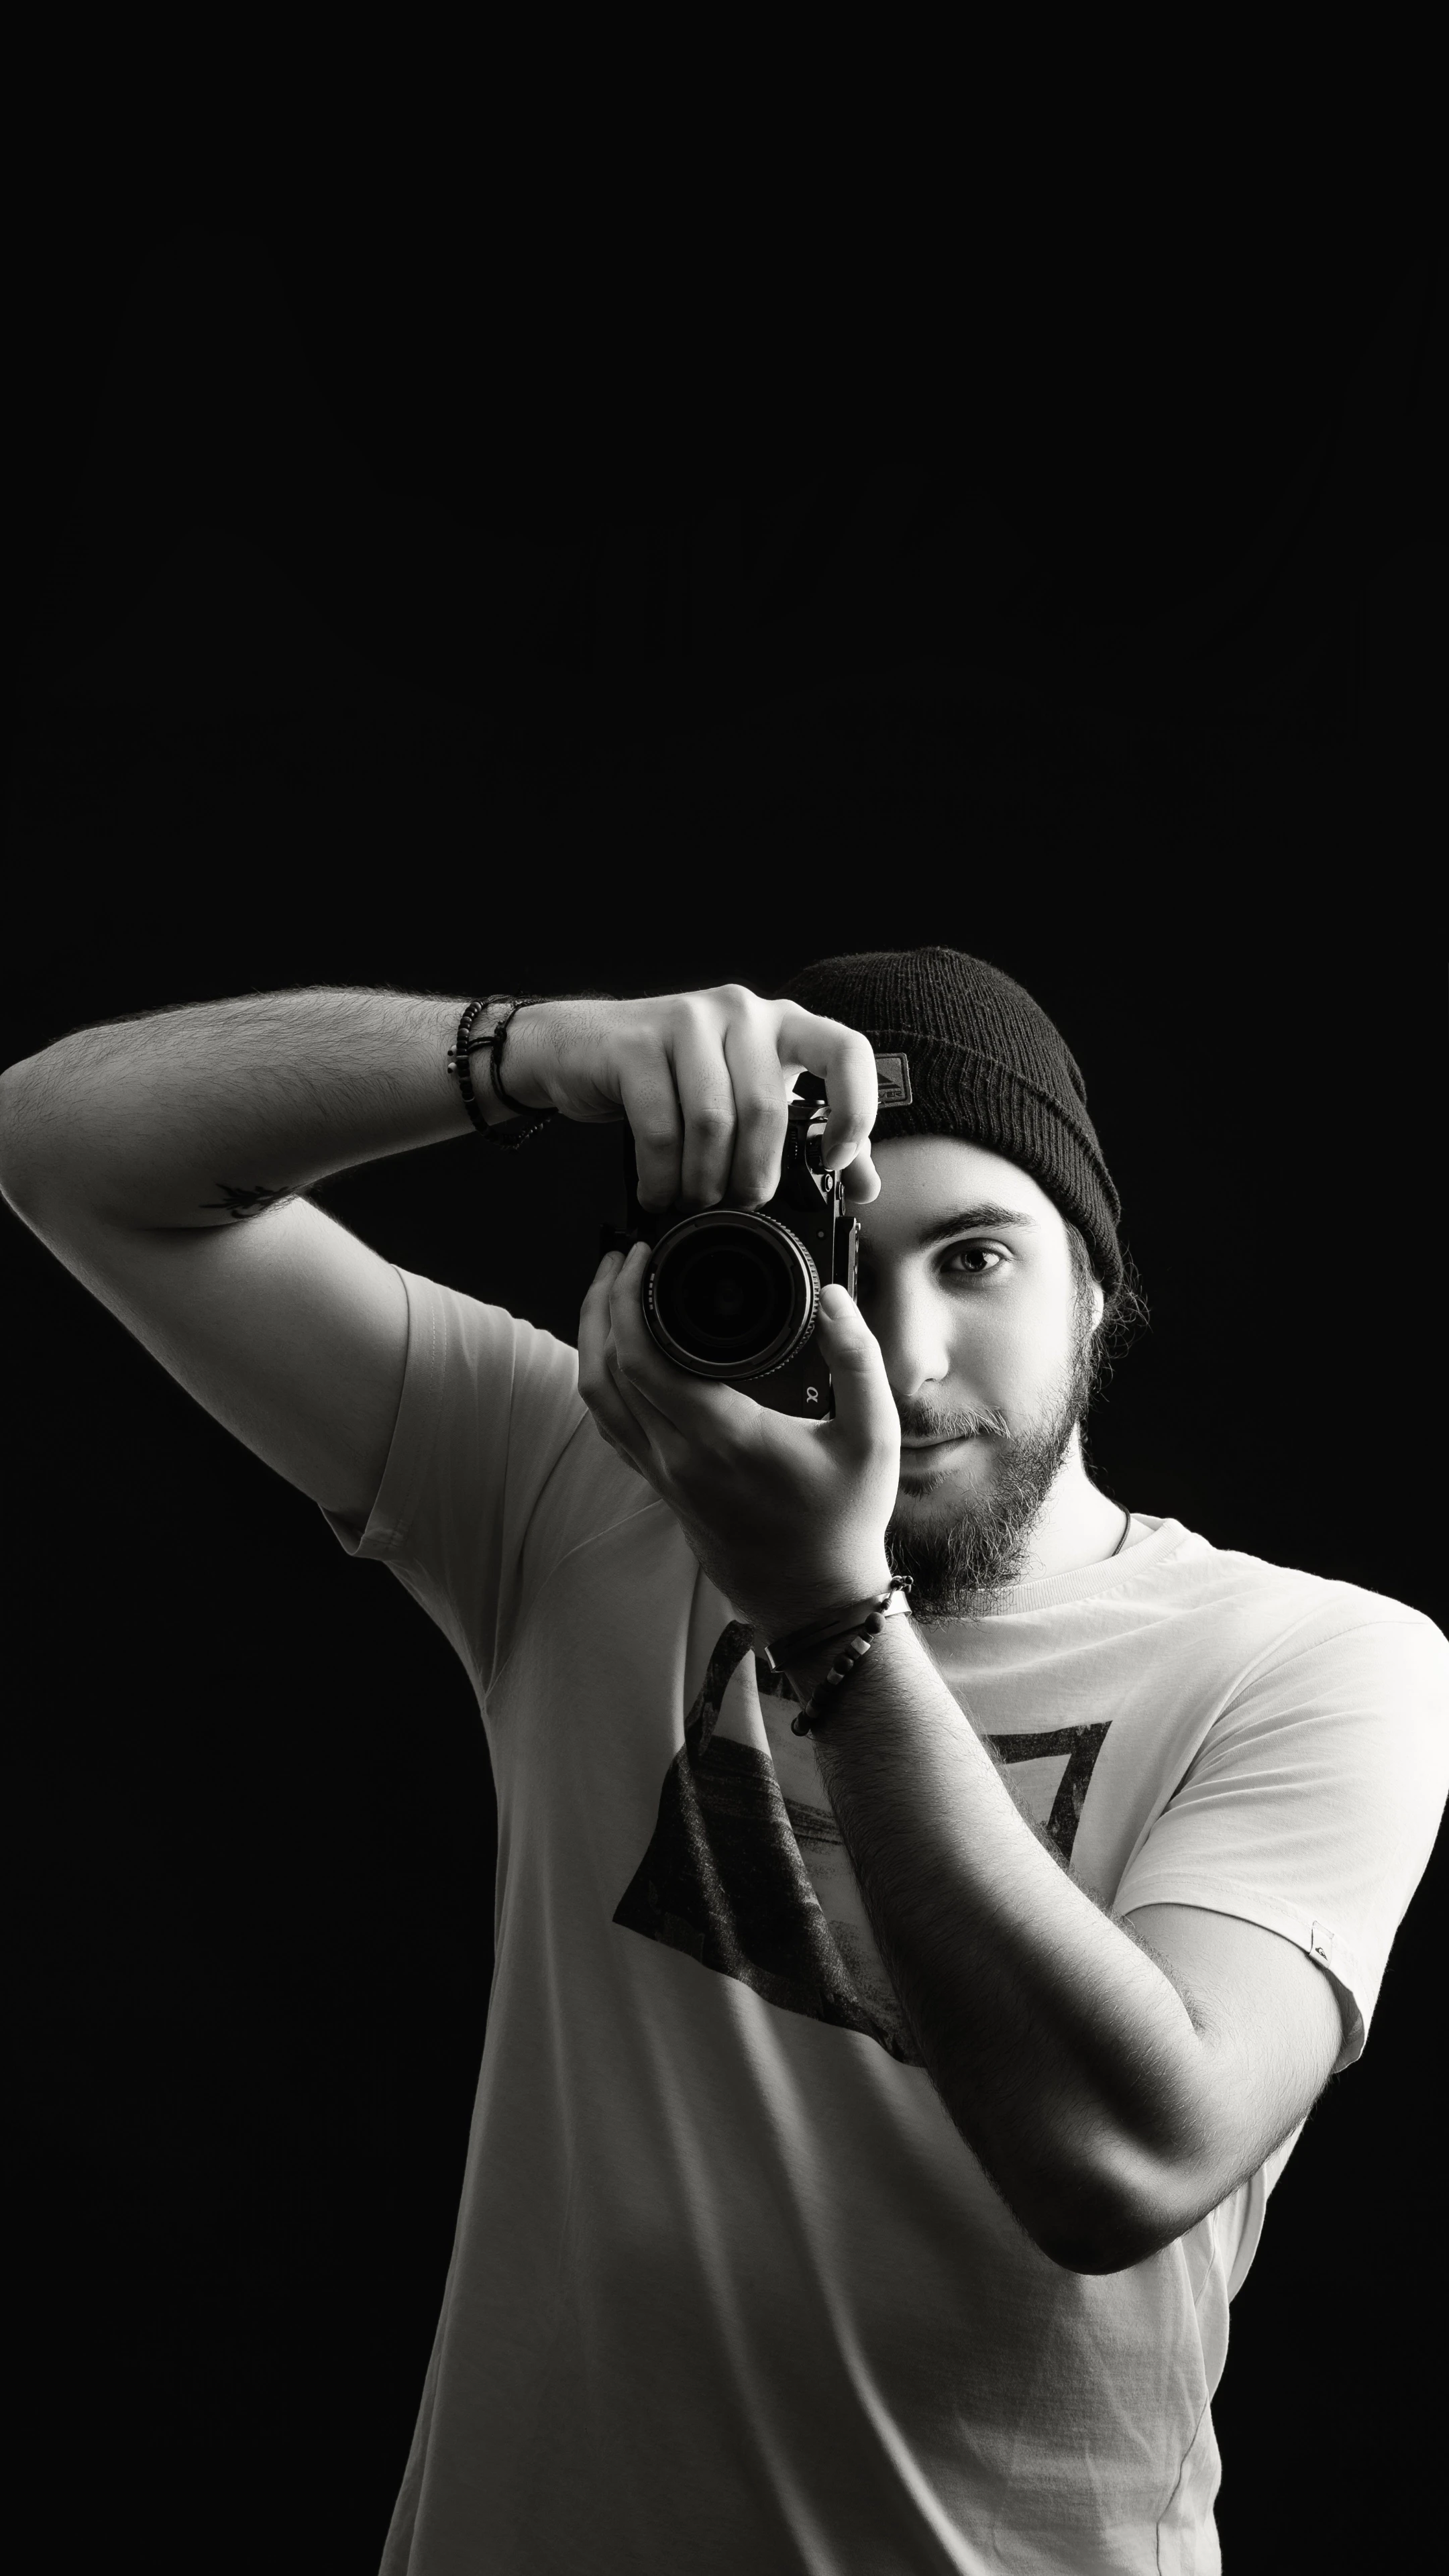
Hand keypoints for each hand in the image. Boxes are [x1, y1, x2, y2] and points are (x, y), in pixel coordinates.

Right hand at [505, 985, 881, 1209]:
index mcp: (781, 1025)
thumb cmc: (672, 1080)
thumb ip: (806, 1135)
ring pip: (714, 1122)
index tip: (835, 1161)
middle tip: (740, 1205)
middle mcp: (741, 1012)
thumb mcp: (745, 1100)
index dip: (855, 1110)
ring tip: (694, 1201)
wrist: (579, 1048)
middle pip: (768, 1109)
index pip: (846, 1051)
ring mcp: (688, 1020)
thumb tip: (865, 1183)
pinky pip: (662, 1127)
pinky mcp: (638, 1042)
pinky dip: (662, 1176)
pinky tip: (658, 1192)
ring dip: (705, 1181)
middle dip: (755, 1175)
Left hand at [578, 1242, 900, 1640]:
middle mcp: (678, 1457)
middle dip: (600, 1305)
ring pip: (596, 1401)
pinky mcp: (662, 1488)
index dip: (625, 1298)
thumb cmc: (844, 1520)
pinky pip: (611, 1426)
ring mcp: (663, 1476)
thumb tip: (834, 1299)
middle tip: (618, 1260)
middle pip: (602, 1371)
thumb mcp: (873, 1436)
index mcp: (722, 1438)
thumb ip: (857, 1360)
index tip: (641, 1256)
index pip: (642, 1359)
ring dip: (592, 1341)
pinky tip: (621, 1354)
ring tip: (609, 1295)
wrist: (815, 1599)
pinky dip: (603, 1381)